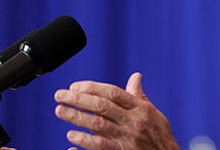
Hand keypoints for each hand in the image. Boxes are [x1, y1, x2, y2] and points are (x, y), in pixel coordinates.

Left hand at [54, 72, 179, 149]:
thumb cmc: (159, 135)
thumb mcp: (153, 113)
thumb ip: (139, 96)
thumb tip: (136, 76)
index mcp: (140, 108)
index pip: (112, 92)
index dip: (92, 87)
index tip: (74, 86)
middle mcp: (134, 121)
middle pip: (102, 106)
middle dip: (78, 99)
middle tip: (60, 95)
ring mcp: (127, 139)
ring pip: (98, 125)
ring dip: (76, 117)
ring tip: (60, 111)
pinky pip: (100, 147)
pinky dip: (84, 142)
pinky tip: (71, 138)